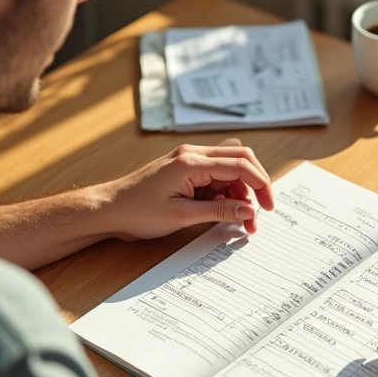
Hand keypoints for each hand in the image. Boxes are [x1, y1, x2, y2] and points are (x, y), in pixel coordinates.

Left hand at [98, 139, 275, 239]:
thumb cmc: (137, 211)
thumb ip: (218, 212)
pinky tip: (226, 213)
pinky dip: (226, 194)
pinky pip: (215, 178)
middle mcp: (192, 155)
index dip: (260, 184)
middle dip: (255, 184)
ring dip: (240, 193)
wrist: (109, 209)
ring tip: (242, 221)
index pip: (239, 164)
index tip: (268, 207)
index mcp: (191, 162)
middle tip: (261, 210)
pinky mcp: (186, 172)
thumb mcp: (181, 216)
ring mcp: (189, 162)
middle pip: (239, 159)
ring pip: (229, 169)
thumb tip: (248, 211)